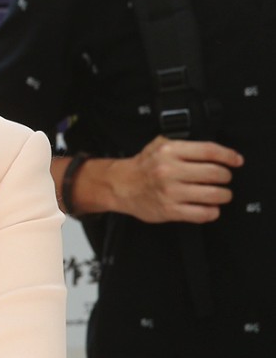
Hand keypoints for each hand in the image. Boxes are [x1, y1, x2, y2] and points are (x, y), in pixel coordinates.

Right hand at [109, 136, 242, 223]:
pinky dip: (212, 211)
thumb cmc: (143, 166)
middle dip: (226, 177)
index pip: (209, 151)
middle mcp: (170, 171)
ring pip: (214, 195)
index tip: (236, 160)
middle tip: (224, 178)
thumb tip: (213, 150)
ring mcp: (170, 192)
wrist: (121, 185)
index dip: (228, 156)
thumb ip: (183, 143)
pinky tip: (209, 207)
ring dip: (223, 195)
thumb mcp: (158, 144)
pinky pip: (203, 214)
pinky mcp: (170, 210)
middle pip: (216, 173)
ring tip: (220, 194)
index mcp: (169, 151)